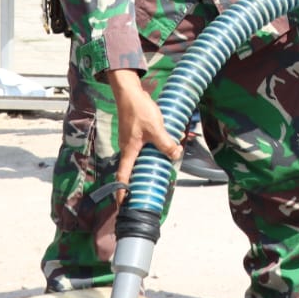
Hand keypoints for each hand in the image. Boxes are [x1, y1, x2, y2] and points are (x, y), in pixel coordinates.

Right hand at [107, 69, 182, 193]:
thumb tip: (176, 155)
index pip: (123, 176)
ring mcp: (131, 141)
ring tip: (165, 164)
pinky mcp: (136, 133)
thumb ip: (166, 144)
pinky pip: (146, 145)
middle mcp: (128, 148)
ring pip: (142, 155)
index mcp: (129, 151)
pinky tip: (170, 141)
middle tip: (149, 188)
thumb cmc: (139, 110)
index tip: (122, 204)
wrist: (130, 93)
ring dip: (153, 160)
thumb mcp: (156, 129)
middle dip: (141, 178)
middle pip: (133, 168)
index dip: (122, 191)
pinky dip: (156, 146)